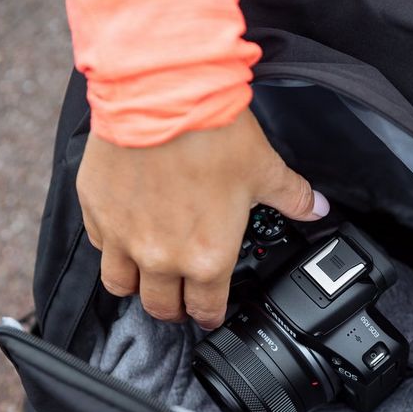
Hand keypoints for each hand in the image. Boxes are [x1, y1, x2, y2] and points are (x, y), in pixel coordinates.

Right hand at [76, 108, 328, 328]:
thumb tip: (317, 207)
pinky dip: (112, 247)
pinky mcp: (95, 210)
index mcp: (207, 257)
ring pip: (121, 286)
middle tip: (179, 301)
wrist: (162, 95)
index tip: (210, 313)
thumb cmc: (212, 135)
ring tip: (147, 277)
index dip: (210, 315)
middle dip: (174, 309)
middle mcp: (161, 257)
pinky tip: (124, 235)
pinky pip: (99, 246)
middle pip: (161, 307)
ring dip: (137, 287)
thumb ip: (293, 197)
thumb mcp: (264, 169)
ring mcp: (122, 237)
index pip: (205, 308)